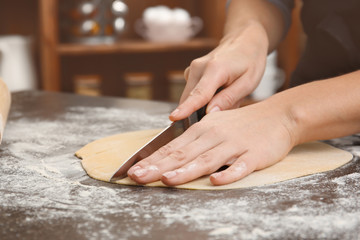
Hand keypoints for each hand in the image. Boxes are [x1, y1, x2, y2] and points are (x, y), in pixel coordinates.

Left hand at [127, 100, 295, 185]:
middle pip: (183, 154)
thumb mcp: (213, 127)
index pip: (172, 147)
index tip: (133, 171)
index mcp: (202, 130)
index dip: (152, 160)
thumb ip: (193, 142)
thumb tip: (167, 156)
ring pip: (207, 160)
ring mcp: (234, 146)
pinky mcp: (254, 155)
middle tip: (139, 178)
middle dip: (159, 167)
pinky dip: (227, 174)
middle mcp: (214, 136)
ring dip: (186, 171)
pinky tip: (215, 181)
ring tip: (168, 180)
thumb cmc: (240, 125)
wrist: (276, 116)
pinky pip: (240, 166)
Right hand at [170, 22, 268, 121]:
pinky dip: (202, 98)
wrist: (244, 40)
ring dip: (203, 105)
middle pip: (190, 99)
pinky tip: (218, 90)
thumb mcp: (248, 83)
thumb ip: (228, 99)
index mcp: (215, 69)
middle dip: (200, 113)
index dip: (186, 108)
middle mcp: (198, 67)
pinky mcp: (190, 72)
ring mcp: (192, 69)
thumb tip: (209, 113)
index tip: (174, 118)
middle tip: (225, 108)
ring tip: (225, 94)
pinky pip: (192, 93)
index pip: (199, 94)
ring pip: (190, 98)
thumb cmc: (249, 62)